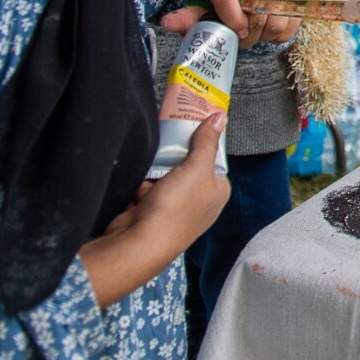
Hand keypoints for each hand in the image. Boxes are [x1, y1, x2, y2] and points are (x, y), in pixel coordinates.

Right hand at [79, 112, 230, 306]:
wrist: (138, 243)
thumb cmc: (176, 206)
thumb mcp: (197, 168)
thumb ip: (207, 141)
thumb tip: (221, 116)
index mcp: (218, 191)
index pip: (214, 158)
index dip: (204, 140)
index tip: (190, 121)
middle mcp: (199, 200)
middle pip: (188, 164)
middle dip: (176, 151)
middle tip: (167, 129)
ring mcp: (174, 207)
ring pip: (166, 175)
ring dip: (157, 165)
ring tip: (152, 146)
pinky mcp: (151, 211)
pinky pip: (147, 187)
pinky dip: (142, 180)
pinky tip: (138, 171)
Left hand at [159, 0, 301, 47]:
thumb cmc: (225, 1)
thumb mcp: (205, 8)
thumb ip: (187, 18)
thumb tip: (165, 23)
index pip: (226, 0)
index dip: (232, 23)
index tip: (236, 32)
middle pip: (255, 18)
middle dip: (250, 36)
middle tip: (244, 36)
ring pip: (277, 22)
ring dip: (267, 35)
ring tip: (258, 31)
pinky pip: (294, 21)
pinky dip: (283, 32)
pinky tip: (272, 27)